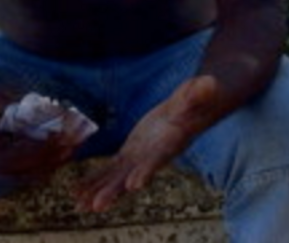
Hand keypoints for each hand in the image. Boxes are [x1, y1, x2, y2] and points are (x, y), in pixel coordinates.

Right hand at [0, 85, 76, 178]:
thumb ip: (13, 102)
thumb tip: (40, 110)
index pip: (10, 133)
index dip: (37, 128)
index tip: (60, 120)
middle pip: (20, 156)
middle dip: (50, 147)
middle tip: (74, 135)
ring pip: (24, 171)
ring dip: (52, 160)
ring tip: (75, 145)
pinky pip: (25, 178)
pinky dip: (47, 169)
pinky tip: (64, 157)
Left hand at [74, 75, 219, 212]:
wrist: (191, 109)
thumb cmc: (196, 99)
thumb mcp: (197, 93)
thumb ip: (198, 93)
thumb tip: (210, 83)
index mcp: (170, 143)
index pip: (158, 159)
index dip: (146, 171)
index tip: (133, 185)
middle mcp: (154, 156)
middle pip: (132, 175)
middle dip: (114, 190)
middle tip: (97, 205)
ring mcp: (140, 156)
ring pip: (116, 177)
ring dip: (98, 190)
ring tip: (80, 205)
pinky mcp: (130, 153)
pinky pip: (110, 169)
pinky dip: (95, 179)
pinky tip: (77, 190)